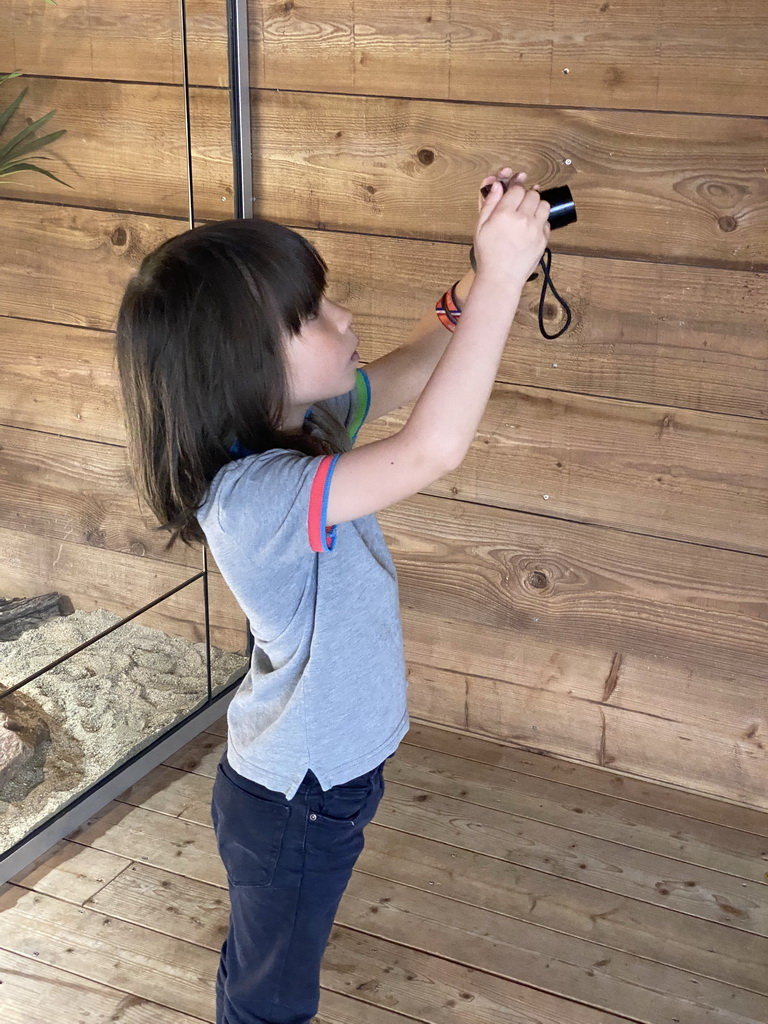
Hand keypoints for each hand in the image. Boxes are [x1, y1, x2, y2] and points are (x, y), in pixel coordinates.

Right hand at [473, 166, 549, 286]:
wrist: (501, 277)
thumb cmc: (488, 255)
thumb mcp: (480, 227)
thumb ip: (489, 203)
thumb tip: (496, 185)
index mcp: (505, 214)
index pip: (517, 189)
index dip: (516, 186)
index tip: (515, 188)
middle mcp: (523, 219)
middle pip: (532, 194)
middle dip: (526, 195)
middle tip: (520, 203)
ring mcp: (536, 229)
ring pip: (544, 205)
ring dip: (537, 205)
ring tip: (528, 213)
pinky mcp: (543, 239)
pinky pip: (547, 222)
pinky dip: (541, 221)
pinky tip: (531, 227)